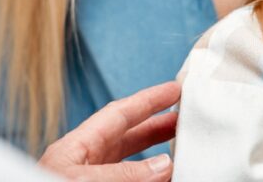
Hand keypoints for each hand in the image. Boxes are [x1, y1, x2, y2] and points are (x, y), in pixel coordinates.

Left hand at [39, 81, 179, 181]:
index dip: (147, 100)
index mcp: (76, 149)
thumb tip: (163, 165)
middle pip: (128, 138)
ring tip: (183, 153)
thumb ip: (122, 174)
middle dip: (157, 127)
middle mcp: (85, 164)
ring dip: (158, 160)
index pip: (118, 115)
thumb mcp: (82, 181)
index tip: (175, 89)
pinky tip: (166, 181)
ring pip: (131, 166)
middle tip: (186, 119)